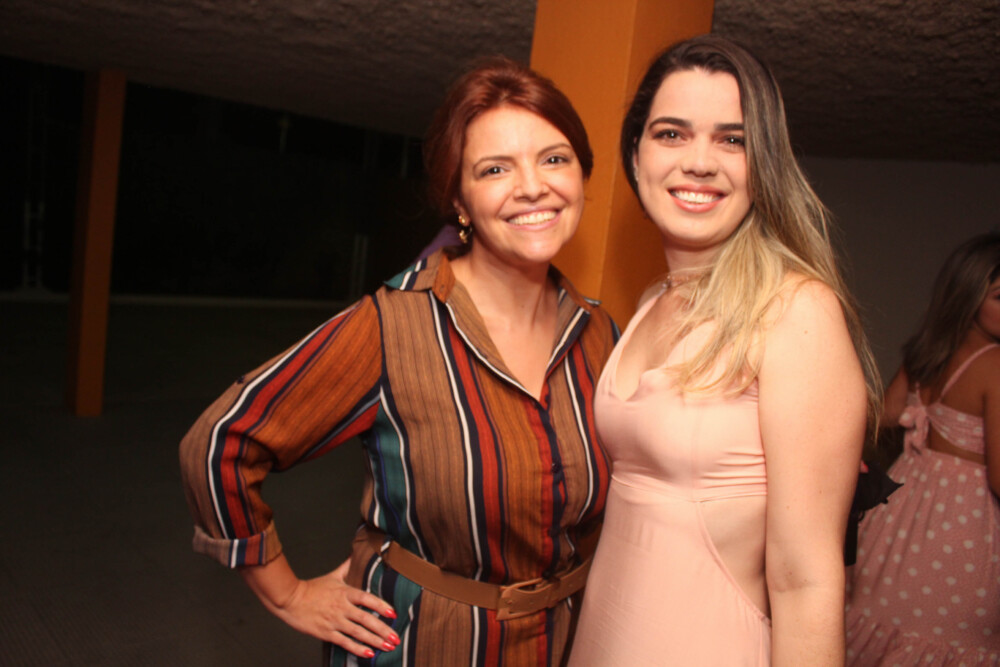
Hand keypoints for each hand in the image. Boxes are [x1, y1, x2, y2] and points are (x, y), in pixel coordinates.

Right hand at [240, 556, 399, 658]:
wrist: (289, 599)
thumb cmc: (312, 588)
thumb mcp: (332, 575)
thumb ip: (347, 566)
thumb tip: (357, 552)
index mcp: (344, 592)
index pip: (367, 599)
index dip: (381, 606)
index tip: (393, 613)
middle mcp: (341, 607)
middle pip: (366, 619)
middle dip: (383, 629)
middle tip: (396, 638)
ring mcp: (334, 621)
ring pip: (358, 633)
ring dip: (374, 641)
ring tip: (388, 647)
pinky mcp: (326, 633)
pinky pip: (344, 642)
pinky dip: (357, 649)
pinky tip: (369, 654)